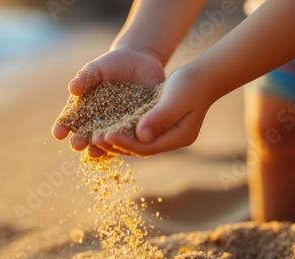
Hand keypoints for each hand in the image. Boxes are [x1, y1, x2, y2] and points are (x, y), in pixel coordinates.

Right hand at [52, 47, 165, 156]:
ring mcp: (118, 126)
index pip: (70, 121)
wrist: (141, 61)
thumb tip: (72, 89)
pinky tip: (122, 144)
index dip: (63, 127)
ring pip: (108, 140)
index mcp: (84, 110)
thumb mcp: (96, 69)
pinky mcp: (137, 126)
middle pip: (87, 135)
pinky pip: (131, 135)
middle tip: (76, 145)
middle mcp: (99, 122)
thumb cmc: (112, 65)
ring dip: (101, 147)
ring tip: (95, 151)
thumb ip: (85, 78)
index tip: (58, 133)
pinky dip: (126, 141)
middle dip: (81, 141)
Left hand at [92, 66, 212, 156]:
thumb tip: (141, 136)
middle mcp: (170, 140)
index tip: (105, 136)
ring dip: (114, 140)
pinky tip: (102, 126)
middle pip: (138, 148)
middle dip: (115, 144)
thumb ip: (160, 117)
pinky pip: (134, 131)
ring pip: (134, 141)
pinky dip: (119, 130)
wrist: (201, 76)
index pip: (147, 147)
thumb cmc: (191, 84)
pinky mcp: (155, 125)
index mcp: (178, 138)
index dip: (125, 143)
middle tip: (93, 138)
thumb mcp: (176, 99)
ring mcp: (163, 134)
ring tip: (93, 136)